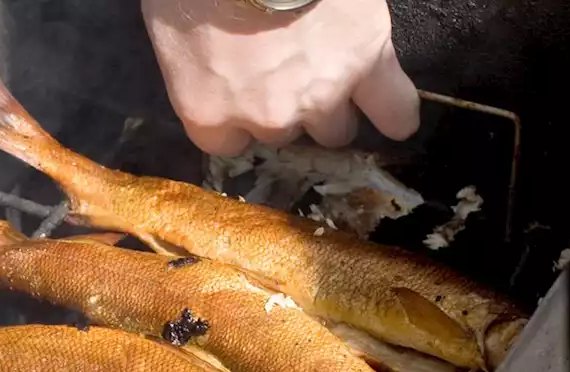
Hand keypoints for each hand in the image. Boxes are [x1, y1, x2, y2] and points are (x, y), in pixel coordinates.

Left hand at [141, 0, 419, 154]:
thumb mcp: (173, 30)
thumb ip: (195, 63)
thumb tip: (206, 59)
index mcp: (209, 113)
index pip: (228, 142)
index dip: (238, 120)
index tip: (242, 99)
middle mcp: (267, 119)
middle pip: (282, 133)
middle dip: (283, 107)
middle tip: (284, 71)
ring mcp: (321, 95)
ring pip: (334, 128)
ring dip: (332, 109)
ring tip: (333, 83)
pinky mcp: (369, 63)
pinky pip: (393, 106)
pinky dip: (396, 114)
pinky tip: (397, 122)